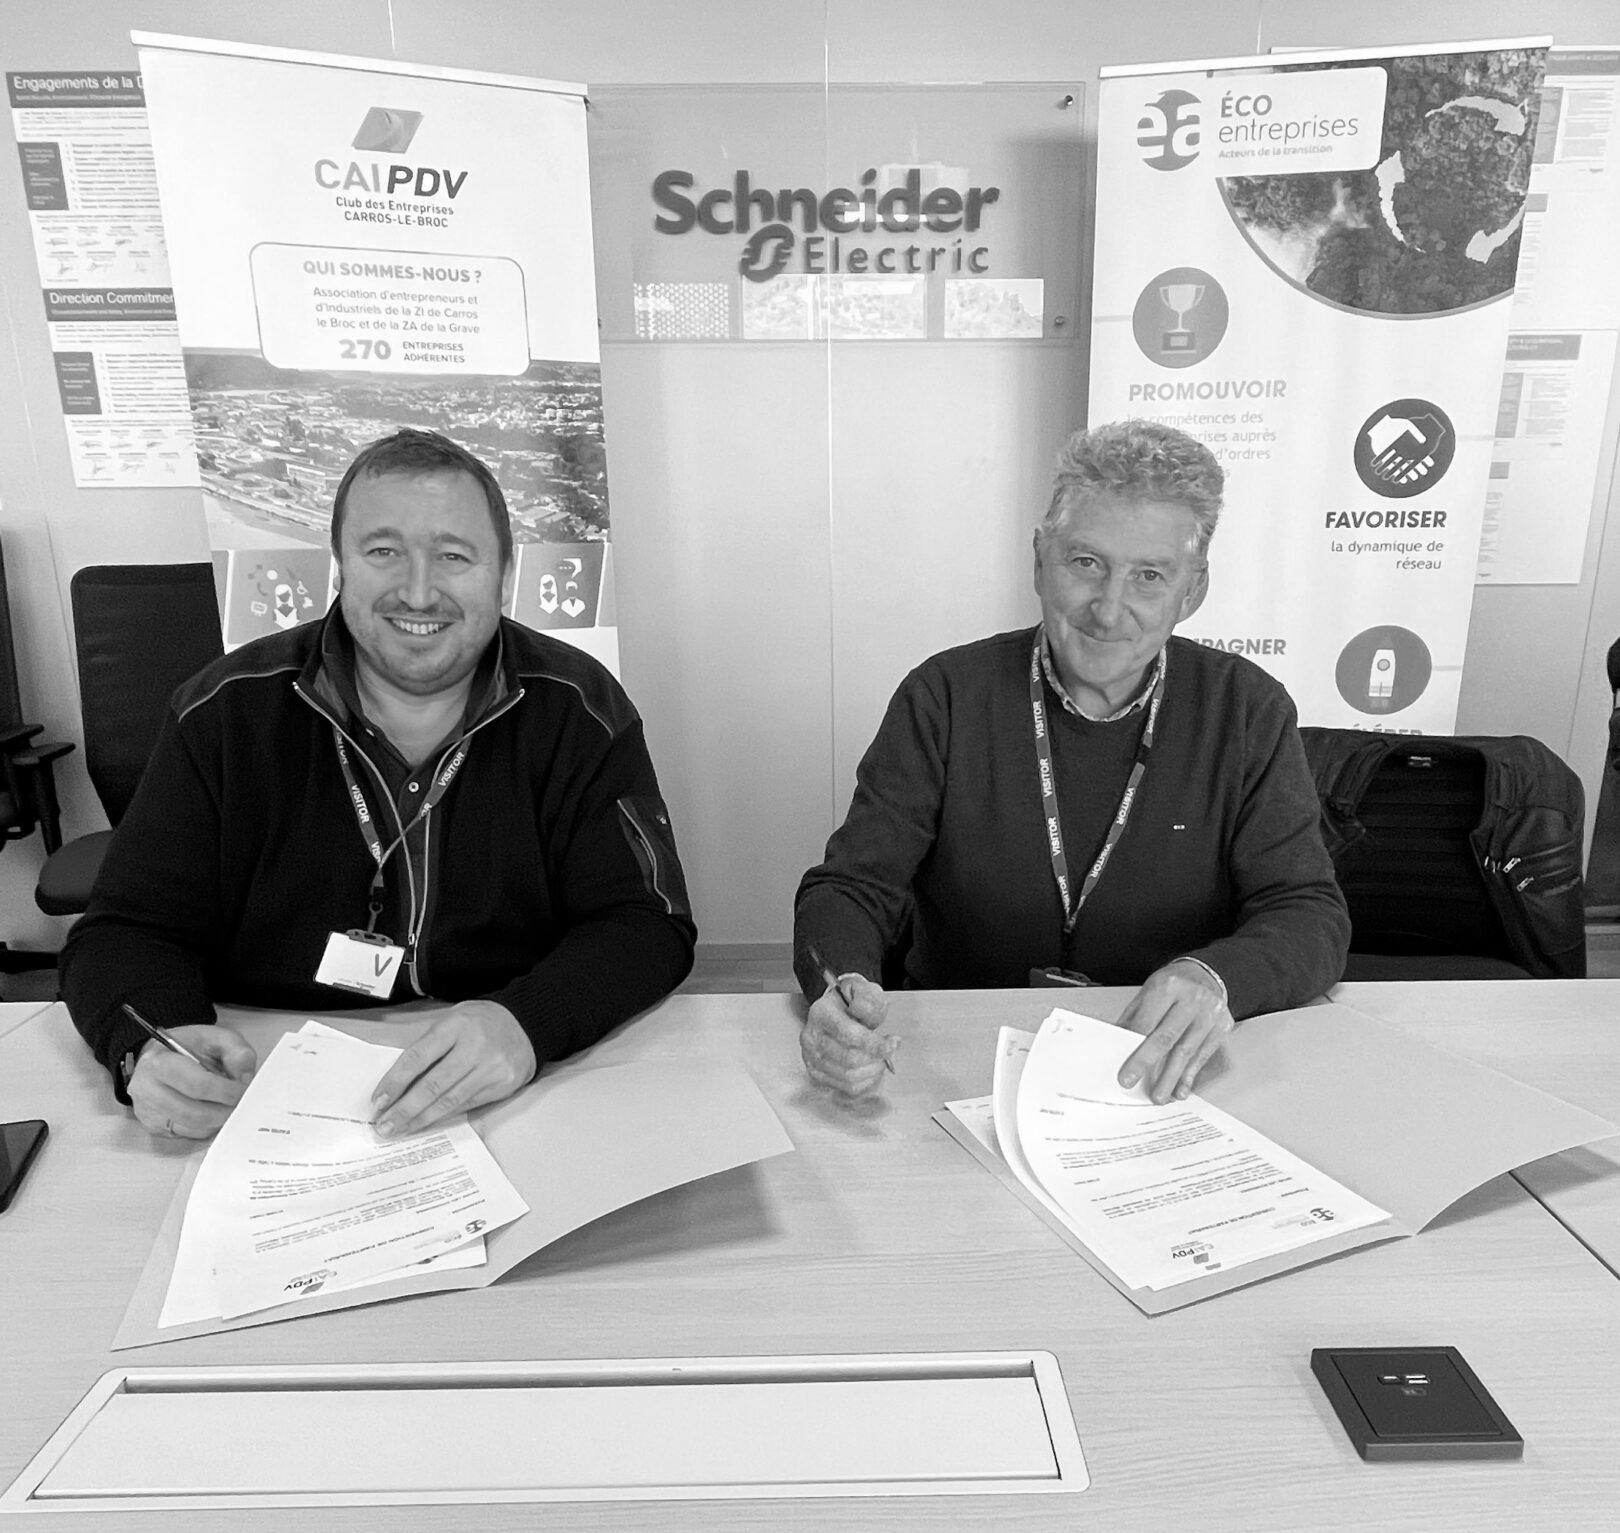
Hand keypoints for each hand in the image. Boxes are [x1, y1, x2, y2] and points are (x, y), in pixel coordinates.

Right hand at [128, 1025, 256, 1139]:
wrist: (159, 1057)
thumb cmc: (188, 1046)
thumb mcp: (215, 1037)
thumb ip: (235, 1051)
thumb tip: (244, 1078)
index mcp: (160, 1063)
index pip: (198, 1085)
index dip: (226, 1091)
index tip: (244, 1091)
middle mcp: (147, 1090)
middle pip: (194, 1113)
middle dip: (225, 1111)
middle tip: (242, 1104)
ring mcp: (148, 1112)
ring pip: (192, 1128)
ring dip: (218, 1120)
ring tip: (229, 1106)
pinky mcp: (153, 1127)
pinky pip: (187, 1134)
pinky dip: (206, 1127)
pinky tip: (213, 1112)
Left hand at [371, 1000, 535, 1137]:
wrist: (525, 1025)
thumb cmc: (479, 1023)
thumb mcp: (452, 1020)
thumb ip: (429, 1046)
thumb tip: (398, 1084)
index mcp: (456, 1025)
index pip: (418, 1057)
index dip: (395, 1081)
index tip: (378, 1101)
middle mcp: (475, 1047)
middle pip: (433, 1085)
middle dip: (405, 1109)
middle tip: (384, 1126)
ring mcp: (491, 1068)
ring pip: (449, 1100)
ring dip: (420, 1119)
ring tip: (400, 1129)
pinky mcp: (502, 1085)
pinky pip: (466, 1105)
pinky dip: (443, 1116)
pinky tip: (427, 1122)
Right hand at [801, 974, 896, 1097]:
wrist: (834, 1010)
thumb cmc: (851, 1002)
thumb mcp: (863, 990)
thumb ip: (867, 998)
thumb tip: (860, 1011)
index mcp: (821, 1012)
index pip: (848, 1034)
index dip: (874, 1043)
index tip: (893, 1043)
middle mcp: (811, 1036)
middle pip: (849, 1058)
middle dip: (876, 1057)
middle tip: (888, 1049)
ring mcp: (810, 1056)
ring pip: (849, 1076)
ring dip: (872, 1070)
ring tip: (881, 1058)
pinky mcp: (816, 1072)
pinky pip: (846, 1087)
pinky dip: (866, 1081)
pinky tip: (871, 1068)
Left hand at [1115, 960, 1232, 1103]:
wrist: (1207, 975)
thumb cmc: (1174, 985)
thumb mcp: (1149, 991)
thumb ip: (1135, 1018)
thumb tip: (1119, 1046)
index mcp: (1168, 986)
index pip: (1147, 1021)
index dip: (1134, 1047)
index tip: (1124, 1068)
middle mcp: (1192, 999)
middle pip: (1166, 1037)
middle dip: (1147, 1064)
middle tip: (1132, 1083)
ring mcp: (1209, 1014)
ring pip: (1186, 1051)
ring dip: (1170, 1078)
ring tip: (1158, 1096)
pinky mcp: (1222, 1028)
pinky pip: (1203, 1056)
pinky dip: (1190, 1075)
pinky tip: (1180, 1088)